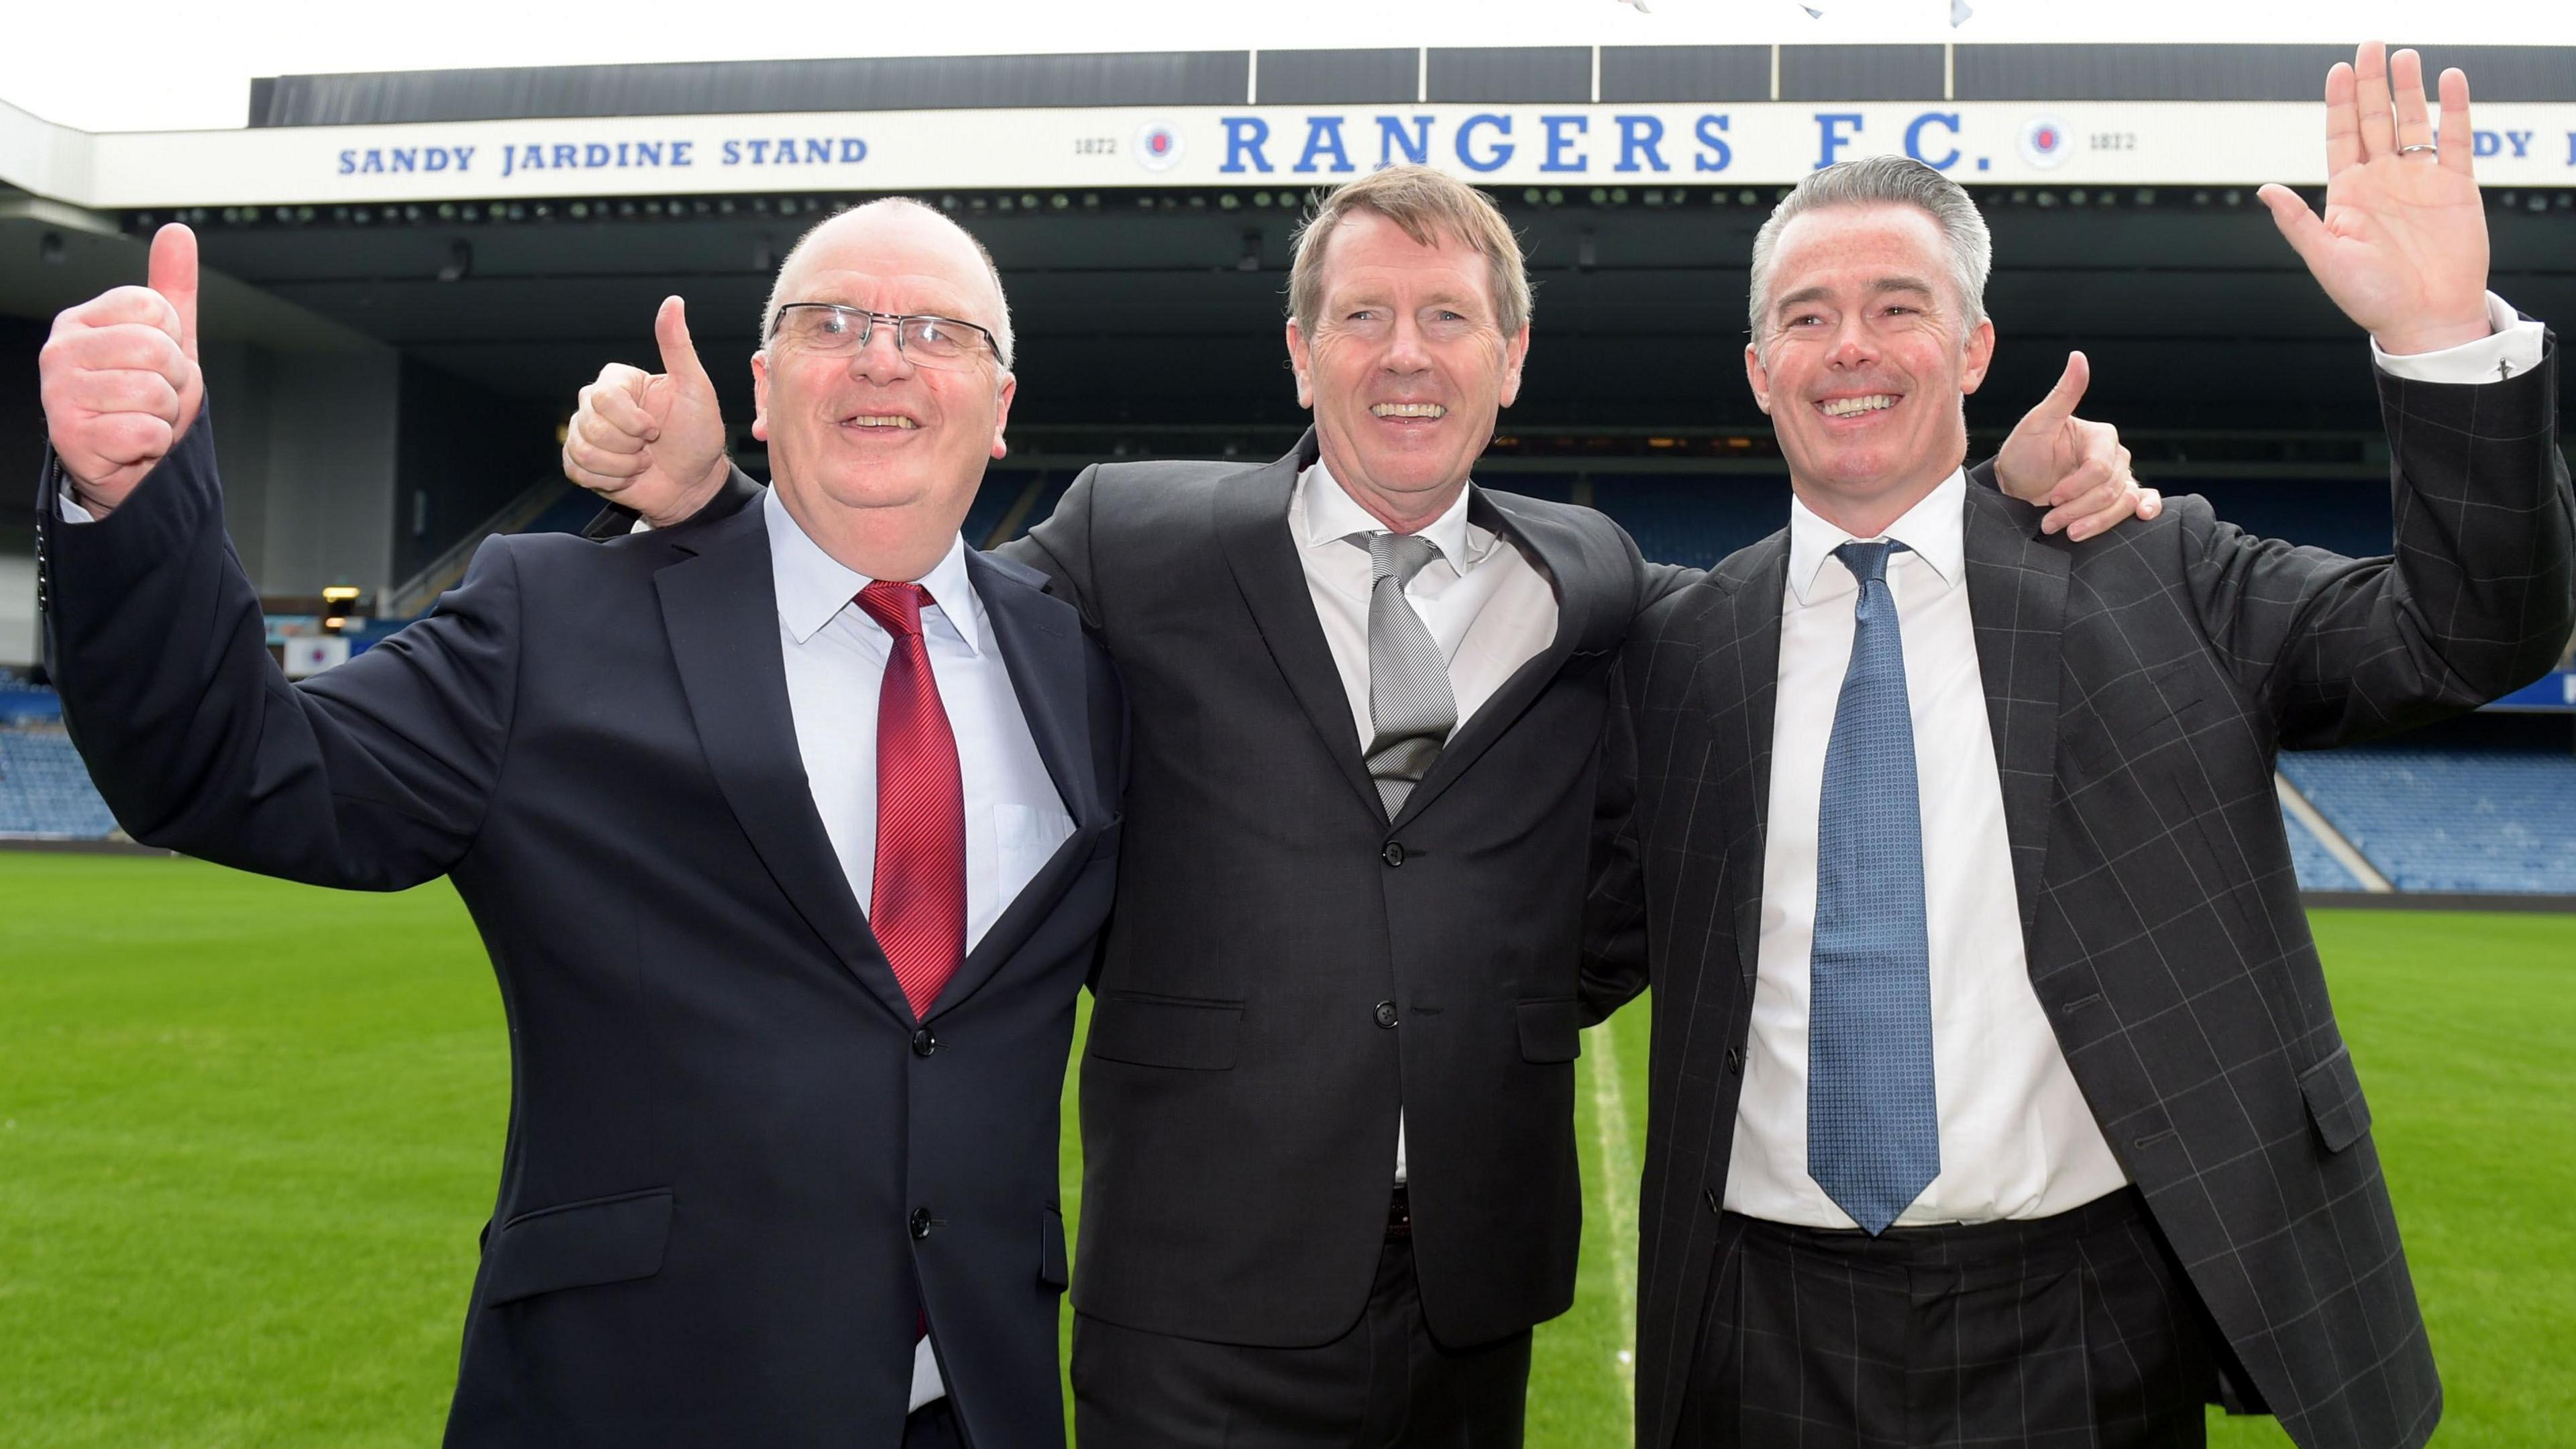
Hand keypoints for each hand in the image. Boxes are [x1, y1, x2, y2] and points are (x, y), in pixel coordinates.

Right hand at [39, 224, 204, 517]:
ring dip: (165, 414)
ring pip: (153, 392)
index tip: (158, 361)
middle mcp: (60, 350)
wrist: (129, 463)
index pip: (152, 307)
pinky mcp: (69, 435)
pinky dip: (153, 442)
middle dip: (175, 381)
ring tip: (142, 418)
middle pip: (156, 350)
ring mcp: (58, 392)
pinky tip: (131, 443)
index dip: (173, 340)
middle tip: (154, 396)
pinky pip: (146, 430)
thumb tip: (177, 233)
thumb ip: (171, 286)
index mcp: (81, 319)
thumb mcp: (166, 338)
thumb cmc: (143, 399)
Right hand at [562, 296, 731, 526]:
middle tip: (650, 447)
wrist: (694, 483)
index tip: (656, 429)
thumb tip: (674, 301)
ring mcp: (586, 432)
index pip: (604, 398)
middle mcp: (596, 403)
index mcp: (619, 382)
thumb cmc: (698, 435)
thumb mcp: (696, 389)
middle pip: (591, 426)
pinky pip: (577, 470)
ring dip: (621, 466)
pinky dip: (608, 480)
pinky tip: (628, 476)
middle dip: (628, 446)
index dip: (632, 422)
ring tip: (642, 463)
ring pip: (582, 450)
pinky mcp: (580, 462)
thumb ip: (678, 347)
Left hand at [1993, 351, 2160, 540]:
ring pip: (2123, 502)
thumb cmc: (2024, 453)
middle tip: (2050, 522)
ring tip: (2068, 532)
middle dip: (2078, 509)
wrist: (2016, 485)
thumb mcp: (2037, 423)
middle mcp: (2115, 455)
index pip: (2099, 468)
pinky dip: (2146, 509)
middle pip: (2110, 489)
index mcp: (2100, 436)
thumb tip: (2079, 357)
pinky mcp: (2118, 498)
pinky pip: (2141, 502)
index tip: (2049, 497)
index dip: (2076, 487)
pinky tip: (2142, 516)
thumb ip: (2063, 395)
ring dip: (2095, 522)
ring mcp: (2119, 477)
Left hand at [2257, 43, 2490, 355]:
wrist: (2425, 320)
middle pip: (2376, 119)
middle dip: (2372, 83)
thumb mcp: (2326, 259)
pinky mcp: (2456, 186)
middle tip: (2371, 44)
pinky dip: (2454, 109)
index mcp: (2348, 195)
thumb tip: (2264, 190)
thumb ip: (2297, 222)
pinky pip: (2456, 139)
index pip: (2342, 137)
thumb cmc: (2371, 298)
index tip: (2338, 70)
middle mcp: (2382, 181)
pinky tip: (2449, 80)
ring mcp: (2420, 180)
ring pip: (2413, 123)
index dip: (2341, 103)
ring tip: (2405, 56)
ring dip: (2409, 89)